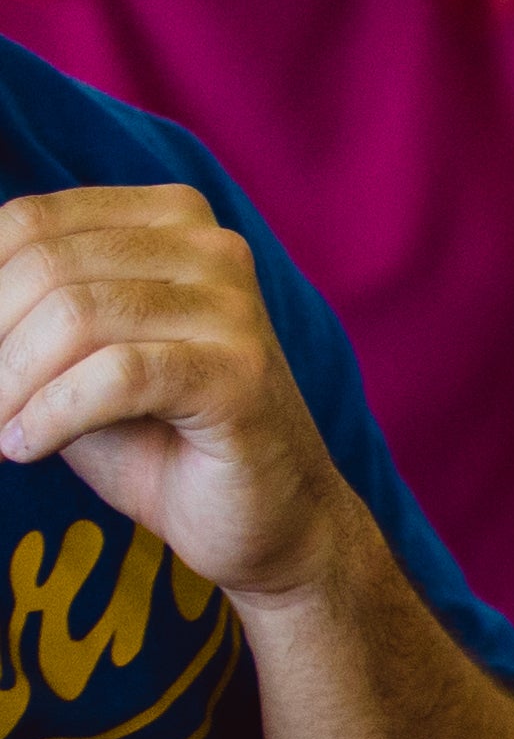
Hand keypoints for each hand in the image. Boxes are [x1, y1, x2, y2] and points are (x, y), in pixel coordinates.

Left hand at [0, 184, 362, 607]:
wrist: (262, 518)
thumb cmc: (156, 435)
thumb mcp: (71, 356)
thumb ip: (20, 312)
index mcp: (172, 220)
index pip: (30, 221)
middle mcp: (212, 248)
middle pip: (46, 265)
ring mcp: (234, 309)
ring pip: (74, 317)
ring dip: (9, 386)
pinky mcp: (239, 374)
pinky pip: (115, 377)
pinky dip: (49, 417)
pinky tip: (26, 447)